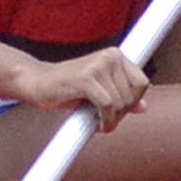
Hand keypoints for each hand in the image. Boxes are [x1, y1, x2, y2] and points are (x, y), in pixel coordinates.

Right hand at [15, 48, 148, 132]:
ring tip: (98, 121)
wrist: (36, 82)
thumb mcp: (99, 91)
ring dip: (112, 119)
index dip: (133, 102)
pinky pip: (107, 105)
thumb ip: (120, 95)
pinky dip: (105, 120)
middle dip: (121, 113)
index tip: (119, 112)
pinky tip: (98, 125)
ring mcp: (97, 65)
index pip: (142, 83)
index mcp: (115, 55)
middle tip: (105, 119)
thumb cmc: (66, 87)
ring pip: (120, 102)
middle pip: (132, 95)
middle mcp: (109, 56)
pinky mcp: (85, 78)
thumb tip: (144, 107)